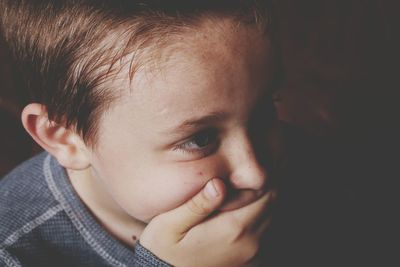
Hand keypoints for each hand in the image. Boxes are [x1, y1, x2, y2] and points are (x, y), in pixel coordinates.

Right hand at [140, 178, 273, 266]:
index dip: (256, 178)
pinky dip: (256, 216)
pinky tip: (234, 210)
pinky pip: (263, 230)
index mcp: (232, 228)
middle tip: (238, 178)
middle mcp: (248, 241)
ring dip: (259, 201)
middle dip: (260, 188)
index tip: (240, 171)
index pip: (265, 193)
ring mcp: (250, 252)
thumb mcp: (170, 225)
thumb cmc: (164, 248)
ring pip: (270, 216)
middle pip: (271, 204)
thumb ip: (196, 205)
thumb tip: (219, 184)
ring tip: (235, 192)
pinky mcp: (247, 258)